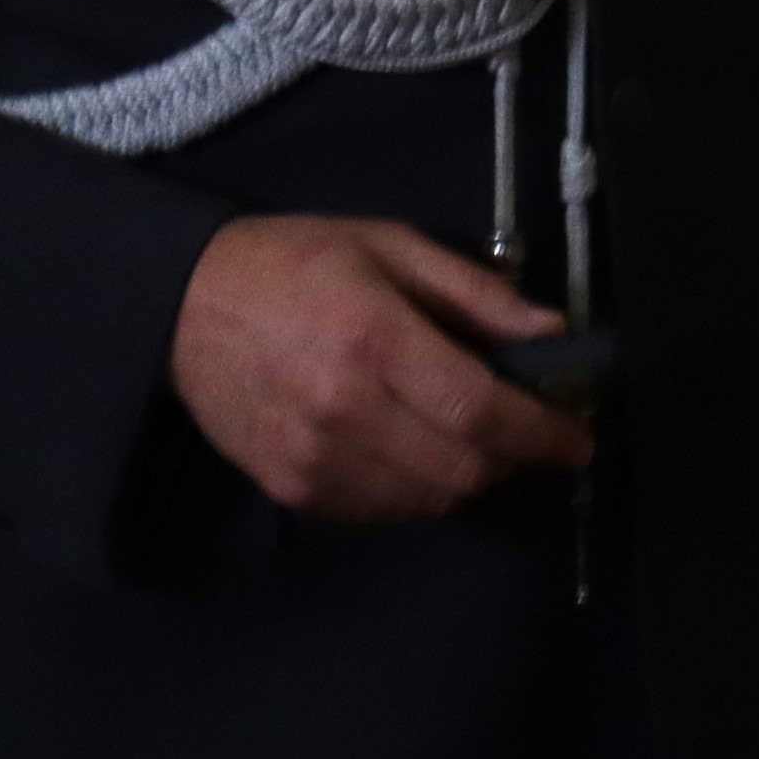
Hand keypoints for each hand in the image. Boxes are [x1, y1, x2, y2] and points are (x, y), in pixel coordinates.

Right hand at [170, 217, 589, 524]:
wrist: (182, 307)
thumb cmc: (295, 262)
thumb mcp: (390, 247)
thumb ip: (475, 293)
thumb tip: (552, 333)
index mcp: (373, 338)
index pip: (480, 411)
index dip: (541, 433)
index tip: (576, 437)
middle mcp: (345, 410)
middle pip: (463, 469)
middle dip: (513, 458)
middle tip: (529, 433)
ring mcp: (315, 459)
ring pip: (430, 500)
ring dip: (469, 477)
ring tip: (473, 438)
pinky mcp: (292, 490)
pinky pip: (385, 511)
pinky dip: (420, 491)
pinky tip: (417, 451)